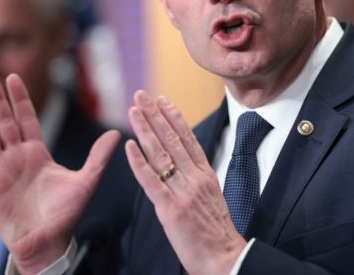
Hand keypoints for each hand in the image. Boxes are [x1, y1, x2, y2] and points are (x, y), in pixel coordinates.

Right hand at [0, 73, 120, 274]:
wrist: (48, 243)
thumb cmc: (66, 214)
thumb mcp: (86, 181)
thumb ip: (98, 157)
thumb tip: (116, 133)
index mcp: (38, 153)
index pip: (27, 119)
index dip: (20, 99)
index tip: (13, 76)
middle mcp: (17, 158)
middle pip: (4, 122)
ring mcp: (1, 171)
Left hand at [125, 90, 246, 274]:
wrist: (224, 258)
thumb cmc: (216, 234)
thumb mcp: (211, 199)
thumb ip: (197, 182)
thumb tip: (185, 168)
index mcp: (206, 175)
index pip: (188, 138)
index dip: (174, 117)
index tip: (163, 99)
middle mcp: (195, 178)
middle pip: (172, 139)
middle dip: (155, 115)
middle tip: (142, 95)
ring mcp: (183, 191)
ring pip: (160, 153)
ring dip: (145, 129)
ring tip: (133, 111)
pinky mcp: (171, 208)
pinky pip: (151, 180)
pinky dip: (139, 162)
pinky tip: (129, 146)